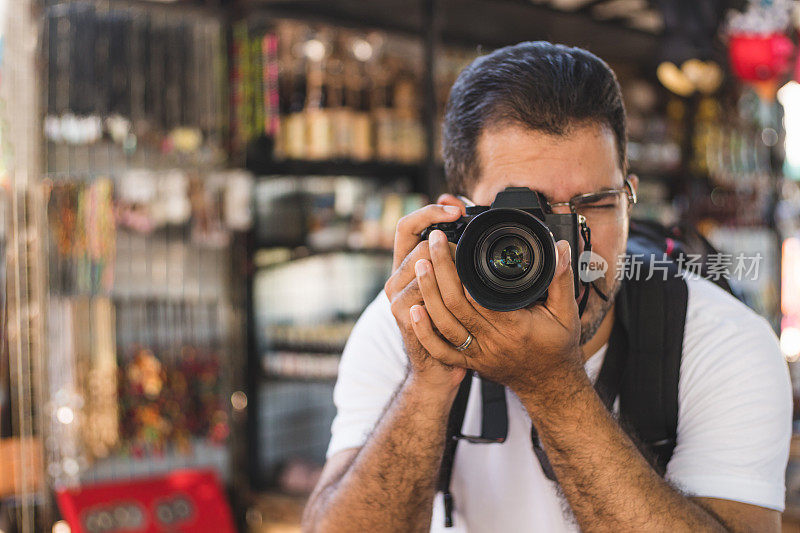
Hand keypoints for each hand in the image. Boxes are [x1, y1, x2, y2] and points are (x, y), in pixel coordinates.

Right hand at [385, 194, 467, 390]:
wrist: (438, 368)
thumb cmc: (451, 321)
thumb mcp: (452, 280)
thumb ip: (454, 247)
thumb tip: (458, 203)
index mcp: (405, 265)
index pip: (407, 225)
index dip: (428, 213)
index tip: (455, 209)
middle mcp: (395, 279)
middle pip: (420, 246)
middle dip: (450, 247)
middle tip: (473, 255)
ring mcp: (397, 299)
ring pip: (423, 268)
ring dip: (451, 269)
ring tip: (471, 278)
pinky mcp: (405, 317)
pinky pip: (426, 295)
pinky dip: (449, 292)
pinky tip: (465, 295)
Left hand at [409, 229, 582, 397]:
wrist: (551, 386)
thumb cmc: (558, 347)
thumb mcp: (567, 312)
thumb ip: (561, 278)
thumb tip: (560, 248)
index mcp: (515, 327)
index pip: (481, 296)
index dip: (462, 269)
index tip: (454, 244)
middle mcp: (493, 342)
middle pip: (456, 305)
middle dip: (440, 271)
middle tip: (433, 243)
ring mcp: (478, 354)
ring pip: (444, 324)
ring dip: (429, 294)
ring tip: (420, 265)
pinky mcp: (469, 362)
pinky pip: (440, 350)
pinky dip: (424, 332)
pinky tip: (413, 311)